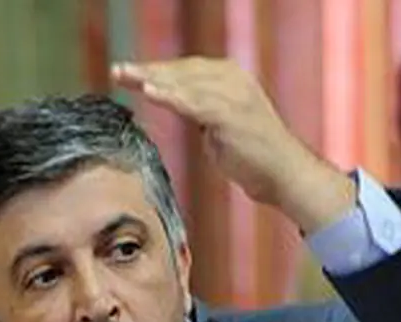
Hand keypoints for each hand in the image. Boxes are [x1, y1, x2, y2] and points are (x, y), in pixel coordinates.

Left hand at [110, 57, 354, 232]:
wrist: (284, 174)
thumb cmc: (252, 154)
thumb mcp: (220, 123)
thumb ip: (199, 109)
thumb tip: (173, 101)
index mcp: (230, 76)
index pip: (184, 69)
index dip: (155, 69)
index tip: (127, 72)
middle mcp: (233, 78)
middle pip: (180, 71)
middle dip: (147, 70)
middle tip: (117, 70)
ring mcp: (234, 95)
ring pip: (184, 83)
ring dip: (152, 79)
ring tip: (125, 77)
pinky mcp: (232, 114)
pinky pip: (194, 102)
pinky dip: (170, 96)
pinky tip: (149, 92)